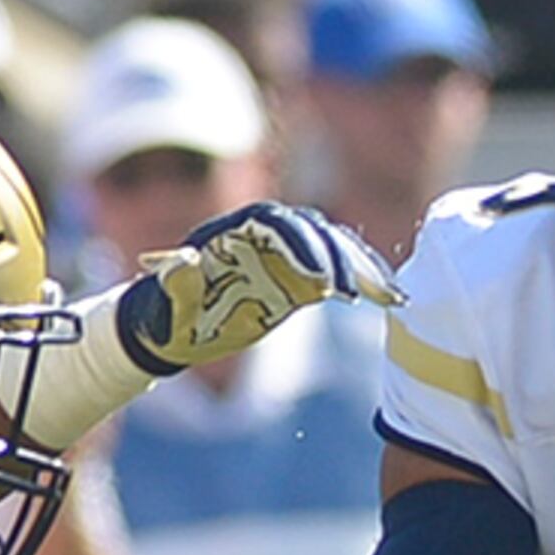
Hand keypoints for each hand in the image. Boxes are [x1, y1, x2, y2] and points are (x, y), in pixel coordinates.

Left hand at [116, 203, 400, 372]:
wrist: (168, 328)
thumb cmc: (163, 317)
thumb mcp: (165, 306)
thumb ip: (176, 285)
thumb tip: (185, 261)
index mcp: (234, 233)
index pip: (278, 226)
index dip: (304, 246)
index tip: (322, 280)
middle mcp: (264, 237)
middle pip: (314, 232)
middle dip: (338, 258)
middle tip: (354, 294)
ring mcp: (283, 256)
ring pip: (332, 249)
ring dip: (363, 269)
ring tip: (389, 296)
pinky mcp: (297, 278)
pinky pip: (337, 274)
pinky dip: (365, 283)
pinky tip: (392, 300)